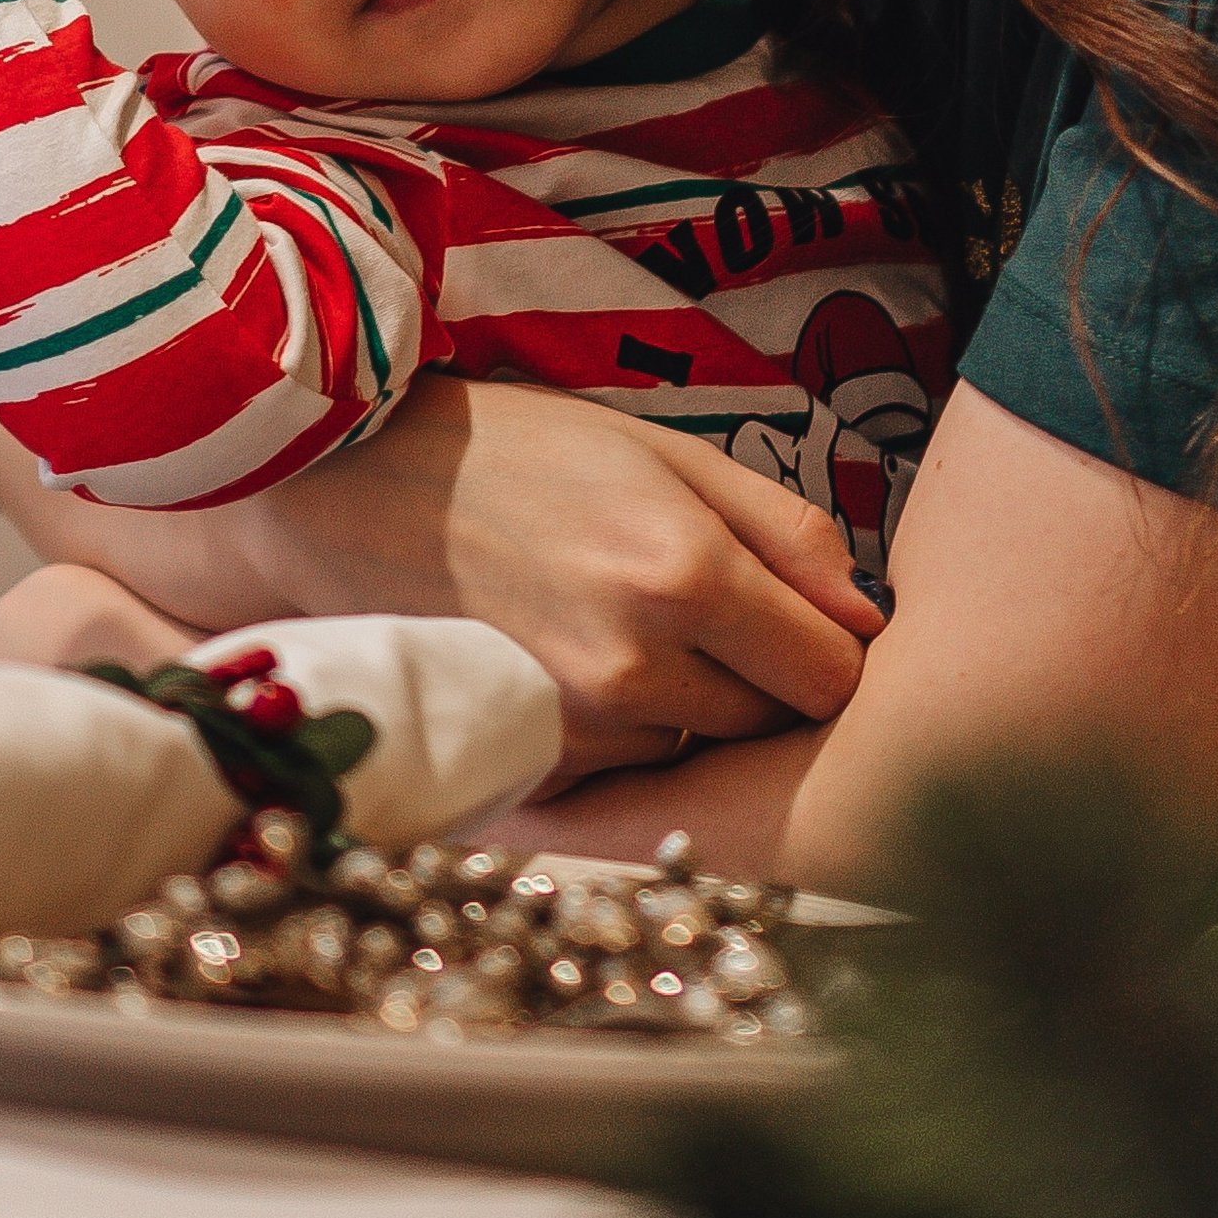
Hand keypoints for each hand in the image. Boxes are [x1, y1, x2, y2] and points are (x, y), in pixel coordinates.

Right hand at [419, 380, 885, 780]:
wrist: (347, 493)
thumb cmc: (519, 451)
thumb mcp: (668, 451)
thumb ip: (785, 532)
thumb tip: (870, 616)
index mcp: (686, 574)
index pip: (831, 674)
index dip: (827, 645)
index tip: (798, 614)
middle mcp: (636, 667)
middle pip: (770, 721)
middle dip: (760, 673)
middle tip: (701, 606)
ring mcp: (574, 726)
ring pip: (696, 746)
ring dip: (687, 701)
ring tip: (618, 618)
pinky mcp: (526, 760)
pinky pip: (624, 766)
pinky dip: (619, 727)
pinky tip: (572, 656)